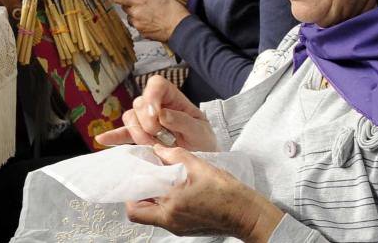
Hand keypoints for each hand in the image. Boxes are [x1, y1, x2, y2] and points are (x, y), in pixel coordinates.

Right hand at [95, 75, 217, 150]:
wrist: (201, 159)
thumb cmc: (203, 140)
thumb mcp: (200, 130)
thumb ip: (183, 121)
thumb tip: (162, 114)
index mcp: (172, 98)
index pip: (156, 84)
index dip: (152, 97)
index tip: (156, 115)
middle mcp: (156, 105)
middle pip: (139, 103)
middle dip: (147, 123)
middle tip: (161, 137)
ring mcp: (145, 121)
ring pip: (129, 118)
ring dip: (138, 134)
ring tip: (154, 147)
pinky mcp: (139, 137)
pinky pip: (122, 134)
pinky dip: (113, 136)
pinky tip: (102, 140)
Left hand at [111, 0, 188, 41]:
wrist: (180, 28)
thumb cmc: (173, 10)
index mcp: (139, 1)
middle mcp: (135, 13)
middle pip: (125, 7)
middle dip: (130, 5)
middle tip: (142, 3)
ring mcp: (138, 25)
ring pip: (131, 18)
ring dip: (136, 15)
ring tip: (150, 14)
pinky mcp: (142, 34)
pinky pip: (138, 26)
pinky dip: (142, 24)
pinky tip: (153, 22)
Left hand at [126, 145, 283, 240]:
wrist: (246, 213)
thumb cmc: (226, 192)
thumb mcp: (198, 166)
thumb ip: (174, 155)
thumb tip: (158, 149)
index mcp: (170, 208)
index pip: (135, 207)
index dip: (130, 191)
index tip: (135, 176)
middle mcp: (171, 222)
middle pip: (141, 213)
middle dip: (139, 195)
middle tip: (145, 178)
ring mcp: (178, 228)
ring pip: (153, 215)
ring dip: (152, 199)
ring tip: (160, 180)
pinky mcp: (186, 228)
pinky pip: (167, 217)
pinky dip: (165, 203)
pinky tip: (175, 188)